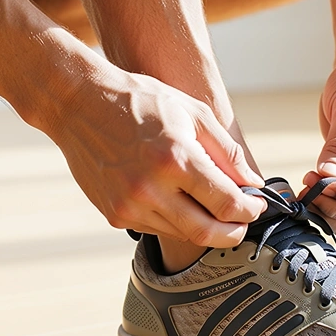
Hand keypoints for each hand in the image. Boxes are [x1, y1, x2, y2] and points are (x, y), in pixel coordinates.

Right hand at [49, 68, 266, 246]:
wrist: (80, 104)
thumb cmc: (139, 101)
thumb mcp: (192, 112)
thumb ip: (227, 151)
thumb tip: (253, 183)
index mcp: (175, 158)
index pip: (227, 204)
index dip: (250, 209)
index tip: (256, 204)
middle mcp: (150, 188)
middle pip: (207, 233)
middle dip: (233, 232)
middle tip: (242, 220)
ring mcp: (129, 205)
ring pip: (181, 234)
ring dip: (204, 227)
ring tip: (211, 207)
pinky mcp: (114, 215)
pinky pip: (156, 229)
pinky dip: (174, 220)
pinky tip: (175, 200)